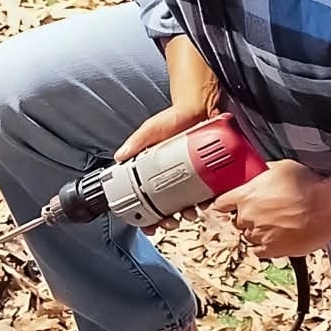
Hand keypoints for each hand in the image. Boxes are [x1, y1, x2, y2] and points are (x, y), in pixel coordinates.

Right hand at [116, 105, 208, 237]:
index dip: (147, 214)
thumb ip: (137, 141)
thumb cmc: (176, 116)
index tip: (147, 224)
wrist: (202, 105)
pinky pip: (209, 191)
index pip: (147, 197)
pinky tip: (206, 203)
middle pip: (169, 206)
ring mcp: (193, 175)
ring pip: (189, 202)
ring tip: (189, 214)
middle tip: (170, 223)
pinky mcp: (210, 171)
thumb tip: (120, 156)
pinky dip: (208, 201)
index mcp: (156, 169)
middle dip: (168, 219)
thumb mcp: (152, 129)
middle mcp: (174, 174)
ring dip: (188, 213)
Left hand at [212, 160, 330, 257]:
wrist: (326, 207)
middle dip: (247, 218)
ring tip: (275, 227)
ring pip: (249, 236)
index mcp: (244, 195)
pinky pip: (259, 252)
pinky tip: (273, 241)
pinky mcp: (272, 249)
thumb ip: (265, 172)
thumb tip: (263, 169)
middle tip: (264, 214)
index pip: (221, 203)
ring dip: (258, 232)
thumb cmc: (307, 185)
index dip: (223, 205)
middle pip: (237, 221)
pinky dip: (263, 248)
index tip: (225, 207)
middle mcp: (247, 216)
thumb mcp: (282, 168)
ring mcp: (259, 234)